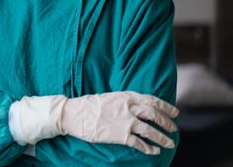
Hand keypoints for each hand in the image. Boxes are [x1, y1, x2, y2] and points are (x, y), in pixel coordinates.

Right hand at [60, 91, 178, 154]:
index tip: (175, 113)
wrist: (74, 114)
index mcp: (126, 97)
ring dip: (163, 138)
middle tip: (173, 128)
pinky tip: (154, 151)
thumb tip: (139, 107)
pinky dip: (149, 148)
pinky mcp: (120, 136)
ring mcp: (125, 122)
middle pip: (155, 115)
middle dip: (167, 123)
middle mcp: (129, 108)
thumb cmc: (89, 105)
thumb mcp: (110, 97)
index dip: (166, 107)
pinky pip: (139, 143)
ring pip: (151, 130)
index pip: (152, 100)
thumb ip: (126, 101)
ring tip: (169, 143)